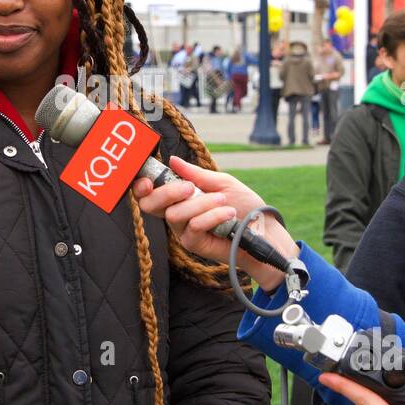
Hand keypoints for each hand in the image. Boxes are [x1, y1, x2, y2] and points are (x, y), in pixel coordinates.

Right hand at [132, 156, 299, 291]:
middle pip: (150, 205)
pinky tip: (228, 213)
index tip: (148, 179)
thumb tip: (173, 160)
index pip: (149, 193)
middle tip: (190, 187)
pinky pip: (194, 226)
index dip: (142, 186)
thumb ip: (196, 174)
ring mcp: (183, 230)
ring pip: (175, 214)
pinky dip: (212, 216)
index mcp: (179, 197)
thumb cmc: (244, 204)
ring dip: (202, 204)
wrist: (263, 228)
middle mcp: (176, 214)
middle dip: (167, 192)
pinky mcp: (194, 244)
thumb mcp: (221, 183)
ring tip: (224, 202)